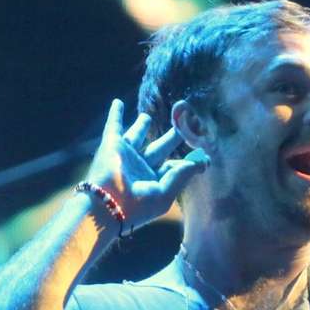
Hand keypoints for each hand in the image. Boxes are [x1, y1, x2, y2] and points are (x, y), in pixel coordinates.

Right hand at [84, 99, 207, 227]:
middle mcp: (140, 169)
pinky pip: (114, 125)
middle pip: (160, 148)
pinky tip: (118, 103)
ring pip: (137, 136)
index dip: (188, 160)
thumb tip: (203, 161)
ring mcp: (126, 156)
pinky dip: (115, 114)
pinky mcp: (112, 145)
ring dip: (141, 125)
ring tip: (146, 116)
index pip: (174, 167)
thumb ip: (183, 174)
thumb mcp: (165, 193)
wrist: (105, 205)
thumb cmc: (137, 205)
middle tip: (183, 123)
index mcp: (154, 182)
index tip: (202, 151)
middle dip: (172, 136)